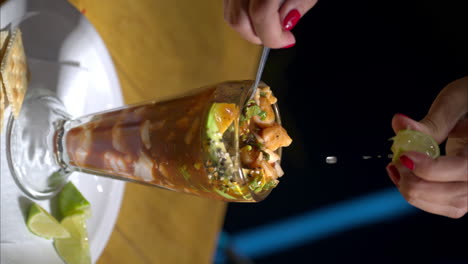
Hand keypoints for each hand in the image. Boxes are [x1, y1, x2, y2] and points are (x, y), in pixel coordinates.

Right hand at [223, 0, 317, 47]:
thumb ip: (299, 4)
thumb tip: (285, 25)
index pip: (261, 14)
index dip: (274, 35)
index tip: (288, 40)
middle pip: (239, 19)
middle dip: (258, 36)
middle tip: (277, 36)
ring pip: (230, 15)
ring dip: (249, 27)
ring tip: (270, 24)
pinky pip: (229, 5)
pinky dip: (243, 14)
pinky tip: (258, 12)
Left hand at [386, 77, 467, 217]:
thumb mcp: (456, 101)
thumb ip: (431, 120)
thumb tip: (399, 124)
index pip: (462, 169)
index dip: (429, 168)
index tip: (404, 156)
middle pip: (454, 196)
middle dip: (416, 183)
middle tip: (396, 162)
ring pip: (449, 206)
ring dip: (415, 192)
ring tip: (396, 168)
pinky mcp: (465, 193)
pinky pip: (444, 206)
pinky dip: (420, 196)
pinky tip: (403, 176)